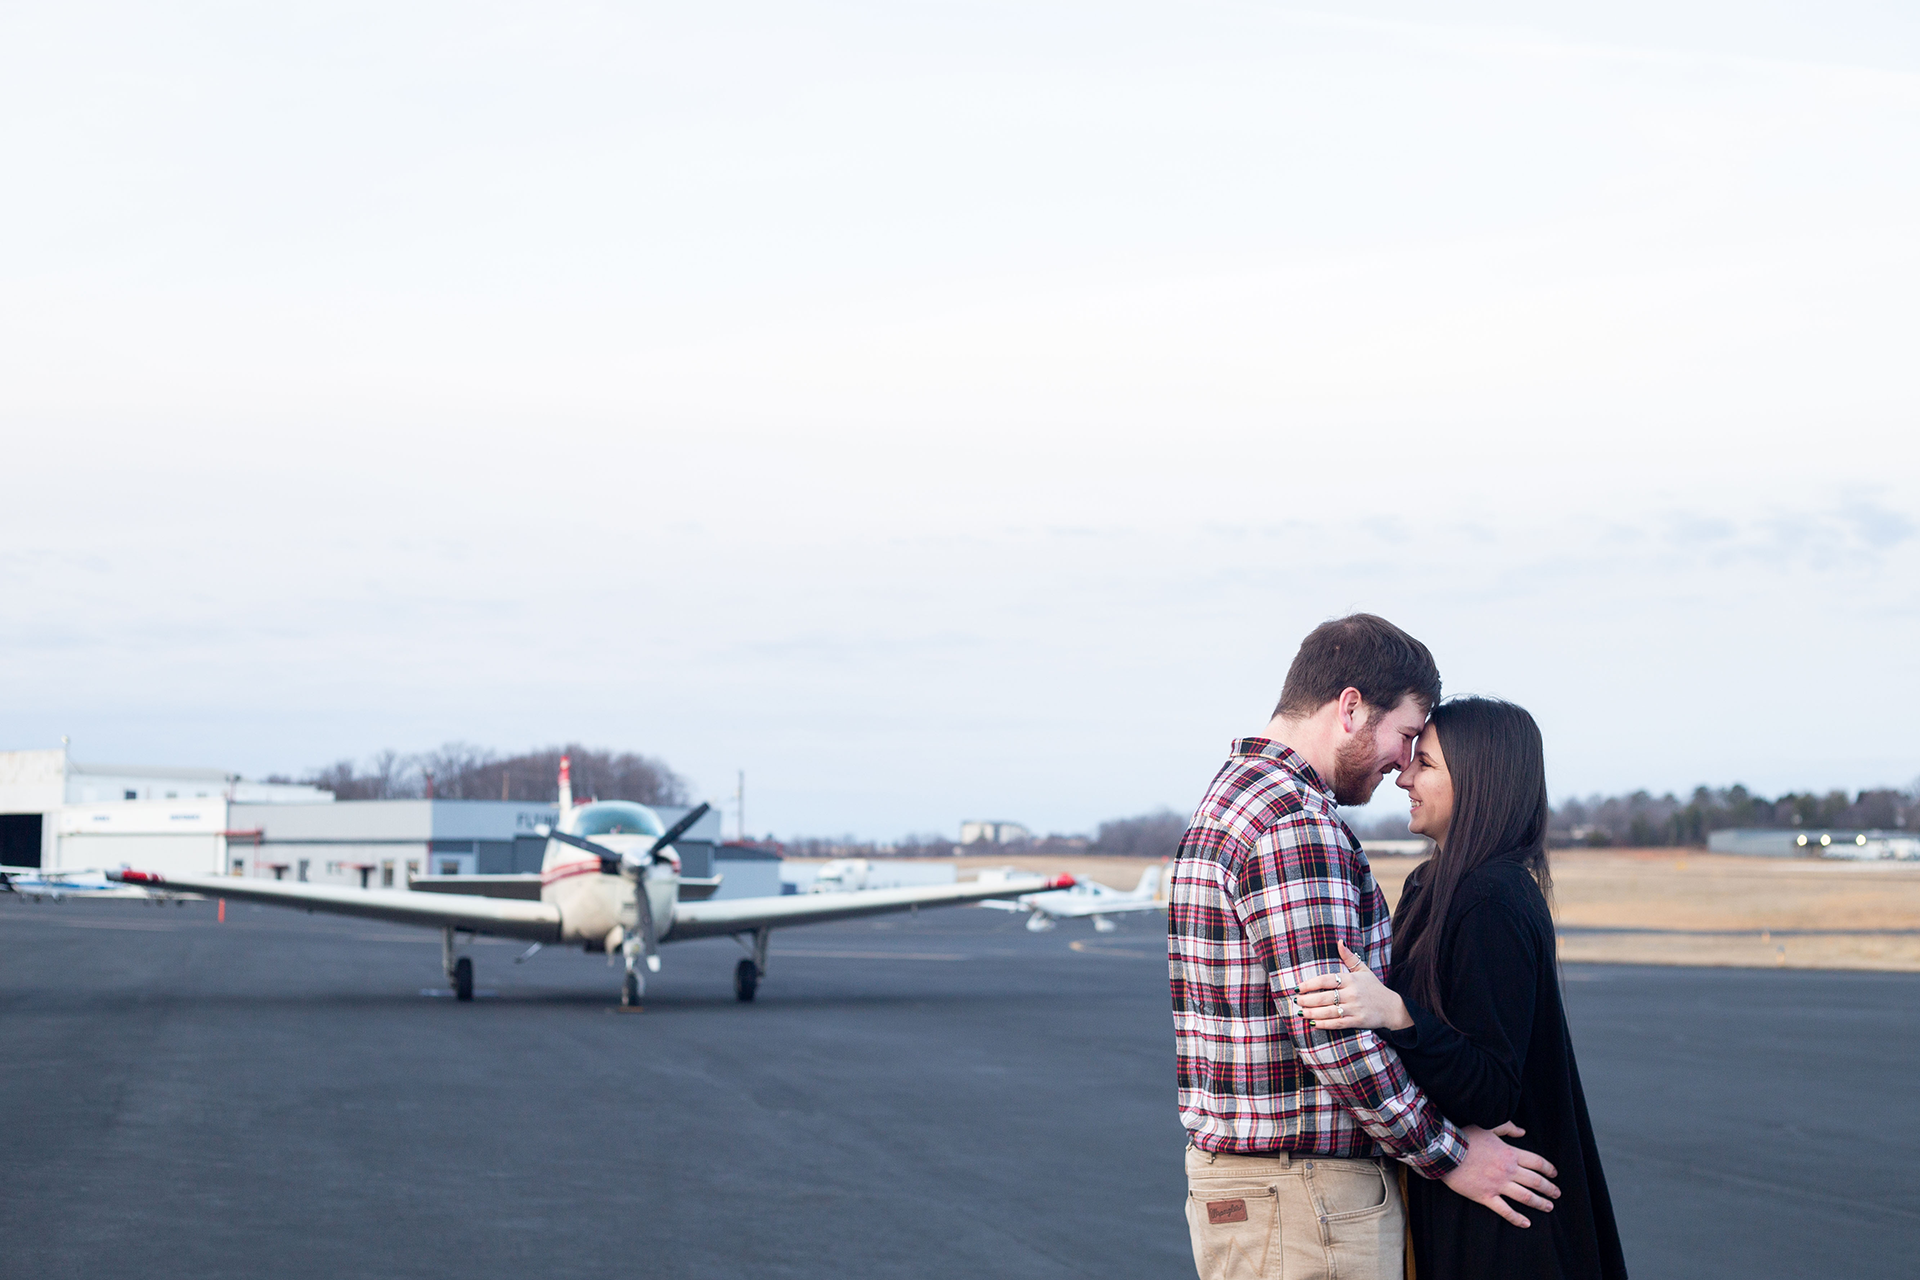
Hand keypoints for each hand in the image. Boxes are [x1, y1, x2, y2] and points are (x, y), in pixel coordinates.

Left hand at [1294, 941, 1412, 1030]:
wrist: (1392, 1008)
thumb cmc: (1374, 988)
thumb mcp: (1363, 970)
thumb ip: (1349, 957)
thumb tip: (1340, 941)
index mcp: (1351, 979)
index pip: (1326, 980)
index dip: (1310, 984)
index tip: (1298, 988)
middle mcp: (1352, 993)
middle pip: (1325, 996)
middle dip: (1308, 999)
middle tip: (1296, 1001)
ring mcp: (1355, 1008)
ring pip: (1329, 1011)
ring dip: (1312, 1012)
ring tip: (1300, 1012)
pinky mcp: (1358, 1021)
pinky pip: (1338, 1023)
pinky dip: (1325, 1024)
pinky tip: (1313, 1024)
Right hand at [1438, 1124, 1559, 1227]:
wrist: (1445, 1151)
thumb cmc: (1465, 1137)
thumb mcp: (1488, 1126)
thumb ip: (1507, 1128)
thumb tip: (1522, 1131)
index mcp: (1510, 1154)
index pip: (1537, 1162)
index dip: (1549, 1169)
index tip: (1554, 1174)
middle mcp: (1508, 1170)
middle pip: (1536, 1181)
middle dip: (1549, 1189)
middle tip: (1557, 1193)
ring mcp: (1498, 1185)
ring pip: (1525, 1197)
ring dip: (1540, 1203)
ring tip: (1549, 1207)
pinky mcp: (1486, 1196)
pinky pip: (1505, 1210)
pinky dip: (1517, 1218)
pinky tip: (1526, 1223)